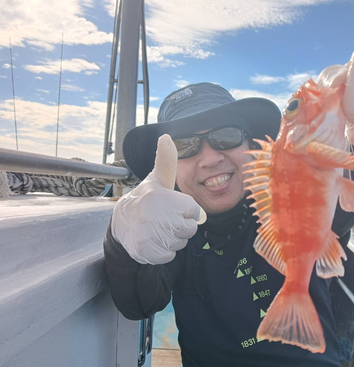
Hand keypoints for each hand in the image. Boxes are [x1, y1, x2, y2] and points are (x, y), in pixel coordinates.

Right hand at [111, 135, 205, 264]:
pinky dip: (165, 251)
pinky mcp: (144, 251)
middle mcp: (151, 214)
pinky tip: (155, 240)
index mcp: (159, 196)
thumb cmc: (147, 199)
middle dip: (182, 226)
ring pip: (181, 243)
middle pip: (190, 228)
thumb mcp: (157, 179)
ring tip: (159, 229)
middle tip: (166, 220)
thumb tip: (166, 136)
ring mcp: (147, 234)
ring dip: (174, 239)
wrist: (122, 224)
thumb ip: (166, 160)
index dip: (186, 210)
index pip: (193, 210)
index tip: (173, 207)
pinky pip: (170, 255)